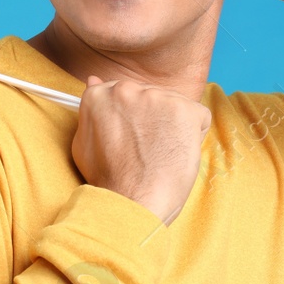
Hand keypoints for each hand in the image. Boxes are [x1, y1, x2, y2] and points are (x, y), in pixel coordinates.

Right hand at [72, 74, 211, 224]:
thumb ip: (92, 111)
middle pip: (151, 97)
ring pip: (175, 106)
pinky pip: (198, 117)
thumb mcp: (84, 144)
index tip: (132, 138)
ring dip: (173, 127)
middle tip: (147, 149)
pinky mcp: (186, 109)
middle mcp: (128, 89)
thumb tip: (94, 81)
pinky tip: (177, 153)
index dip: (133, 119)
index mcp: (102, 95)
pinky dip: (194, 135)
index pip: (126, 95)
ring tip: (161, 153)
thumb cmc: (110, 180)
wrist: (134, 202)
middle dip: (153, 119)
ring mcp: (158, 97)